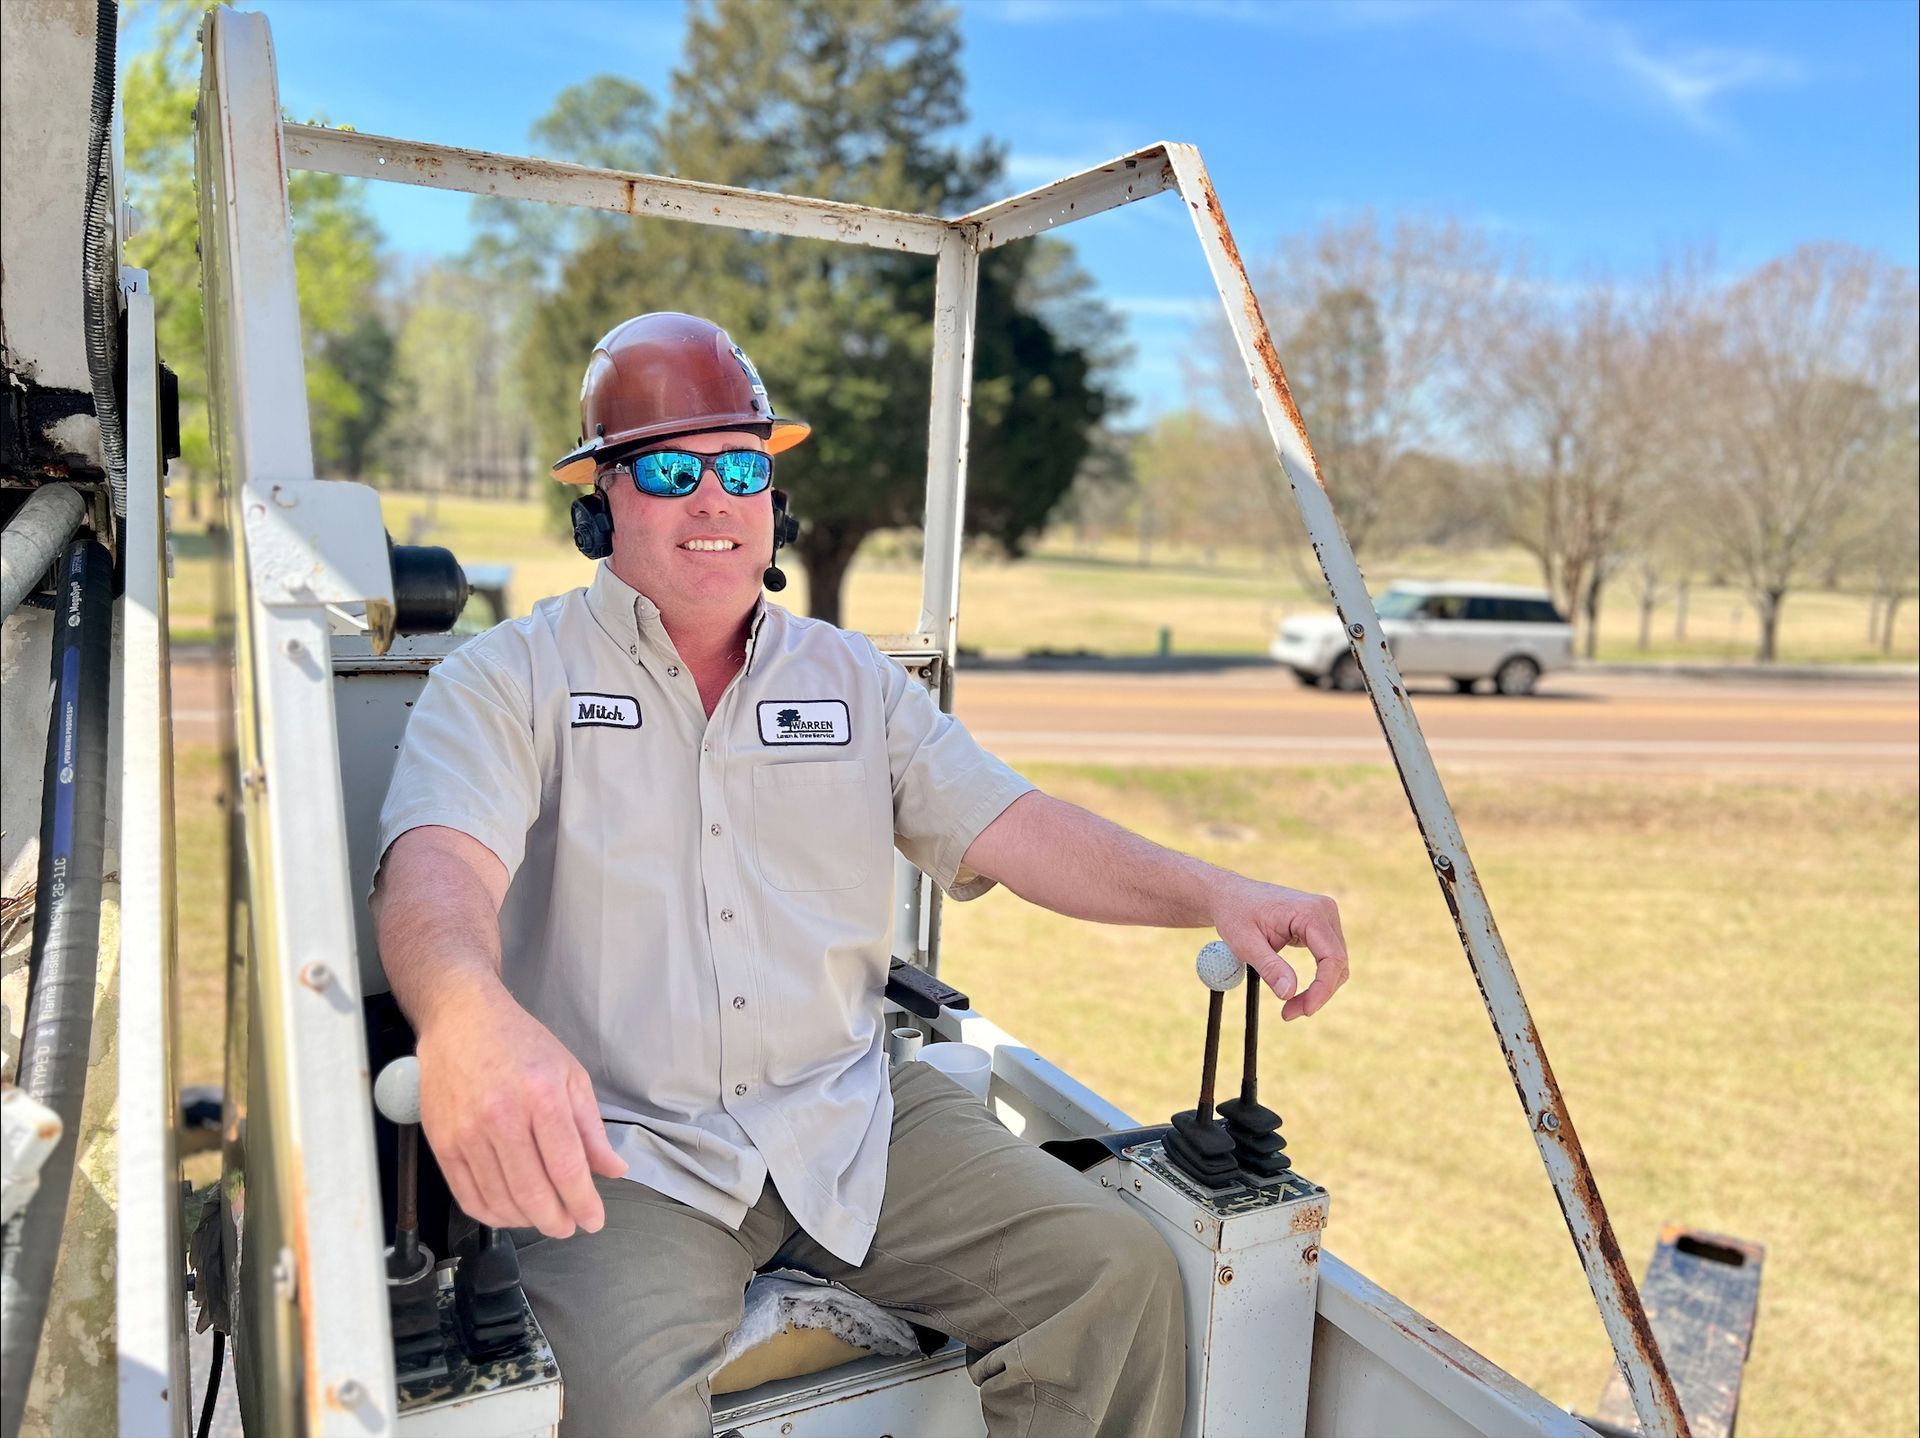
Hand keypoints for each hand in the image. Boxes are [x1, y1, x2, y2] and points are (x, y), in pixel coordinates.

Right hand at [415, 987, 627, 1237]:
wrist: (460, 1019)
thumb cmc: (521, 1043)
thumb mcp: (570, 1074)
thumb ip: (591, 1128)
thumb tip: (613, 1170)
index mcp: (541, 1098)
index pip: (567, 1168)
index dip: (583, 1203)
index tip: (594, 1220)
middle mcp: (501, 1118)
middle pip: (533, 1192)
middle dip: (557, 1221)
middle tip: (570, 1227)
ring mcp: (466, 1133)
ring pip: (500, 1200)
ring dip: (527, 1221)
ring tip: (544, 1219)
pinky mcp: (442, 1143)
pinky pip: (467, 1196)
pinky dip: (492, 1214)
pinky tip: (510, 1212)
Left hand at [1209, 877, 1349, 1019]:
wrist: (1229, 896)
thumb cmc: (1235, 914)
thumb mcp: (1246, 943)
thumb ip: (1269, 967)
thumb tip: (1289, 993)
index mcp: (1310, 912)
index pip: (1332, 958)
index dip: (1322, 989)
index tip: (1304, 1010)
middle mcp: (1324, 911)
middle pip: (1338, 964)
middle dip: (1318, 994)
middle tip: (1289, 1013)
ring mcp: (1324, 918)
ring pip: (1335, 964)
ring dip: (1318, 990)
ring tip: (1290, 1007)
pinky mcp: (1319, 927)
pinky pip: (1327, 959)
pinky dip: (1316, 980)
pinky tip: (1295, 993)